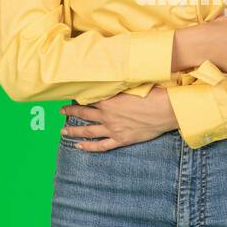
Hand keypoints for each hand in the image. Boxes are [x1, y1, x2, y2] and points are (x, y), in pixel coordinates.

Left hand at [60, 86, 177, 152]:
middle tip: (61, 112)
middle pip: (84, 114)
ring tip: (63, 132)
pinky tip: (80, 147)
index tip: (70, 95)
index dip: (78, 96)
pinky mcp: (121, 139)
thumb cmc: (153, 94)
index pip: (89, 97)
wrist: (166, 110)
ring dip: (74, 131)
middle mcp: (108, 115)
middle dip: (70, 113)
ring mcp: (113, 129)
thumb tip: (112, 79)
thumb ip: (119, 85)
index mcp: (110, 100)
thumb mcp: (133, 85)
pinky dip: (89, 147)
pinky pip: (101, 145)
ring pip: (88, 131)